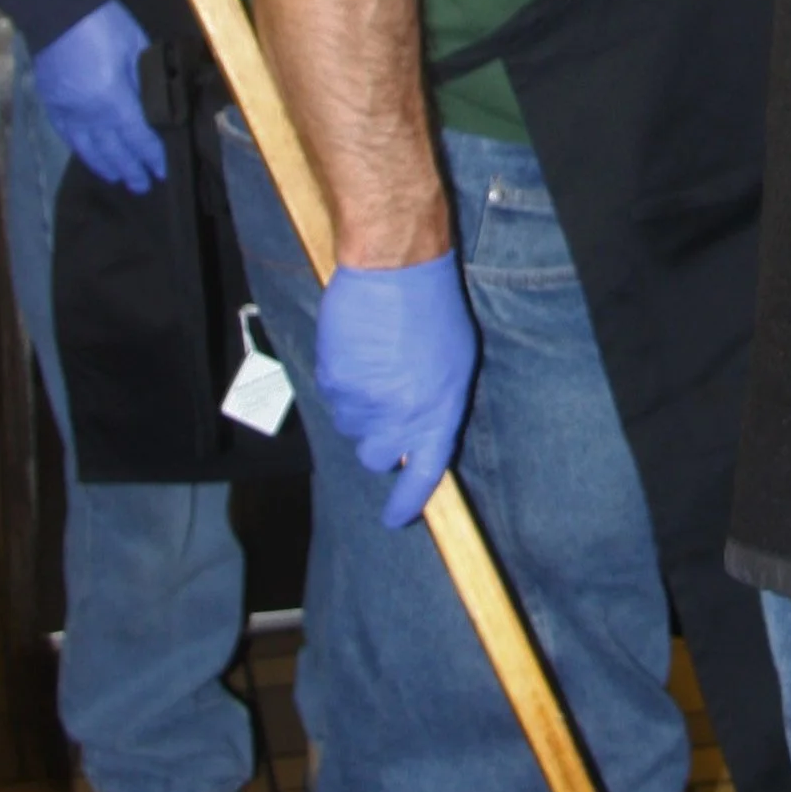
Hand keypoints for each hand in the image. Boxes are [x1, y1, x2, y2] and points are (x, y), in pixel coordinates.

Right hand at [32, 0, 165, 191]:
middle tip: (144, 186)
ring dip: (105, 165)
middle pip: (112, 149)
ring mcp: (67, 110)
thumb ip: (144, 80)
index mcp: (113, 98)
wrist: (54, 6)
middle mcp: (89, 113)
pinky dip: (80, 149)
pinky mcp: (51, 103)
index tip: (163, 170)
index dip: (151, 155)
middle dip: (131, 168)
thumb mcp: (135, 47)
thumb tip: (155, 107)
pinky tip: (88, 156)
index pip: (137, 136)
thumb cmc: (102, 21)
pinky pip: (67, 135)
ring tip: (119, 179)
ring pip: (87, 147)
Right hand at [316, 254, 477, 527]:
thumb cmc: (435, 314)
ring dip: (360, 408)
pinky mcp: (333, 380)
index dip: (408, 503)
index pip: (423, 476)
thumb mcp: (457, 366)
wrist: (396, 273)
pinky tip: (357, 353)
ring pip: (351, 426)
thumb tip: (420, 438)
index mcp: (438, 414)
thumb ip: (439, 408)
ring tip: (375, 366)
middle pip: (376, 457)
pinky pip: (333, 397)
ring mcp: (362, 401)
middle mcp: (399, 415)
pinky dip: (342, 383)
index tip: (396, 518)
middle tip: (384, 411)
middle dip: (378, 442)